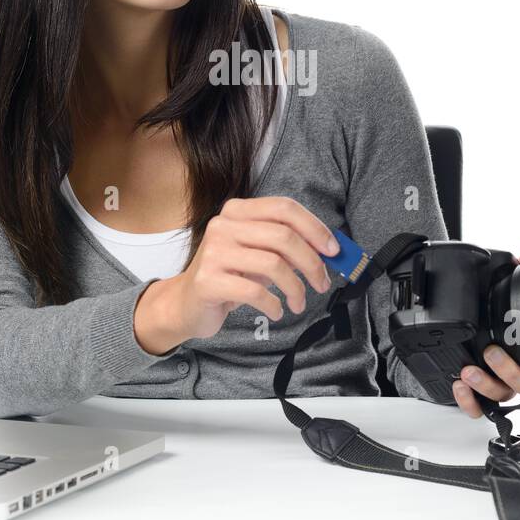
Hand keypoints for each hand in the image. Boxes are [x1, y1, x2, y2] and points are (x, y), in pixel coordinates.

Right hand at [134, 196, 336, 352]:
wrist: (186, 304)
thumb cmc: (230, 276)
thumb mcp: (258, 254)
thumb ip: (286, 247)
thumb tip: (329, 251)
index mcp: (238, 211)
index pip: (285, 208)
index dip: (315, 228)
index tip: (333, 251)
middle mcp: (223, 225)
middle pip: (283, 236)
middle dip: (312, 262)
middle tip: (322, 283)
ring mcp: (213, 252)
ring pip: (273, 265)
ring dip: (296, 288)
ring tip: (299, 302)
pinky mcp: (208, 281)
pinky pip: (255, 292)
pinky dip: (274, 305)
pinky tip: (277, 311)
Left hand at [451, 245, 519, 417]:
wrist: (469, 329)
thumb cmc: (503, 313)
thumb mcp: (514, 287)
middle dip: (513, 373)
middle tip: (494, 353)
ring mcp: (503, 384)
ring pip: (504, 397)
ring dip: (487, 385)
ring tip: (470, 370)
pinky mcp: (481, 392)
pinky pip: (479, 406)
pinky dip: (470, 402)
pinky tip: (459, 387)